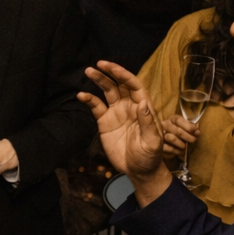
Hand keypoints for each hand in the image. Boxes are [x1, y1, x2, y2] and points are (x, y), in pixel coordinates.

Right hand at [78, 60, 168, 204]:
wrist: (138, 170)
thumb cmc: (150, 156)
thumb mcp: (152, 142)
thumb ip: (148, 123)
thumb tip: (143, 103)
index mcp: (143, 107)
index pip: (133, 85)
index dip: (123, 75)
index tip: (112, 68)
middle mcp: (129, 106)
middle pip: (119, 84)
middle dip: (109, 72)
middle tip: (98, 64)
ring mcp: (116, 112)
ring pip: (106, 91)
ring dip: (98, 80)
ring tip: (88, 71)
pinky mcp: (105, 122)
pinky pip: (96, 107)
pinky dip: (88, 100)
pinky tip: (81, 95)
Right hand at [159, 115, 197, 162]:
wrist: (170, 145)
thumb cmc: (181, 134)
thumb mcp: (186, 128)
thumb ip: (192, 127)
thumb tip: (197, 127)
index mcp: (172, 119)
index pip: (179, 120)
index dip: (188, 126)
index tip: (196, 131)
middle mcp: (165, 125)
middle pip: (177, 130)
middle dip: (187, 136)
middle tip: (194, 140)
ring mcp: (160, 134)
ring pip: (171, 138)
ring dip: (181, 144)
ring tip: (186, 147)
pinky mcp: (159, 144)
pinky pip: (168, 148)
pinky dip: (176, 151)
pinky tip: (181, 152)